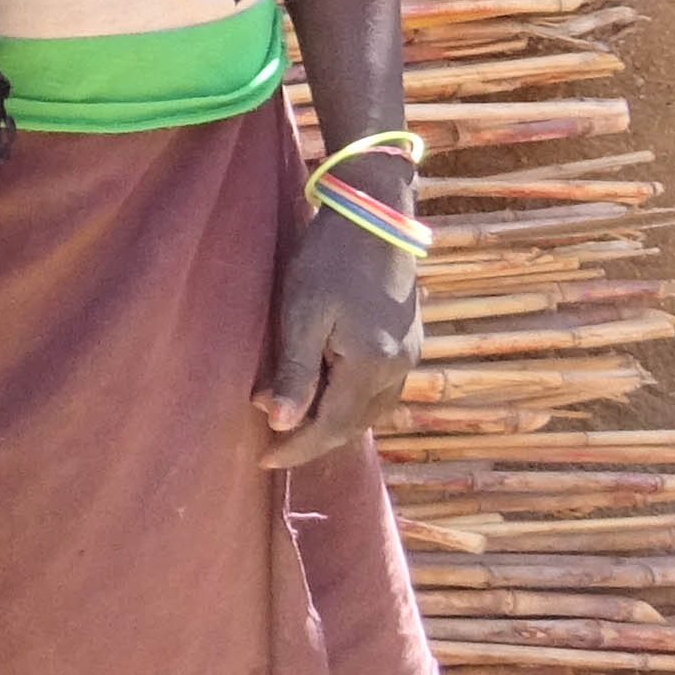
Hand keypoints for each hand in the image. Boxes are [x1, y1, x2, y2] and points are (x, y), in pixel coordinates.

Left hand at [259, 196, 423, 466]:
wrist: (375, 214)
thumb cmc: (329, 258)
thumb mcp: (302, 313)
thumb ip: (295, 372)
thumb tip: (281, 424)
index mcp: (371, 366)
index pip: (331, 427)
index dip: (297, 448)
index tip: (263, 460)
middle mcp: (398, 369)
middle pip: (354, 426)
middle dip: (314, 441)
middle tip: (274, 448)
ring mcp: (410, 356)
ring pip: (370, 412)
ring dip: (335, 426)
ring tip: (297, 428)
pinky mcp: (411, 342)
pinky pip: (381, 392)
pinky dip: (352, 405)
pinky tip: (330, 398)